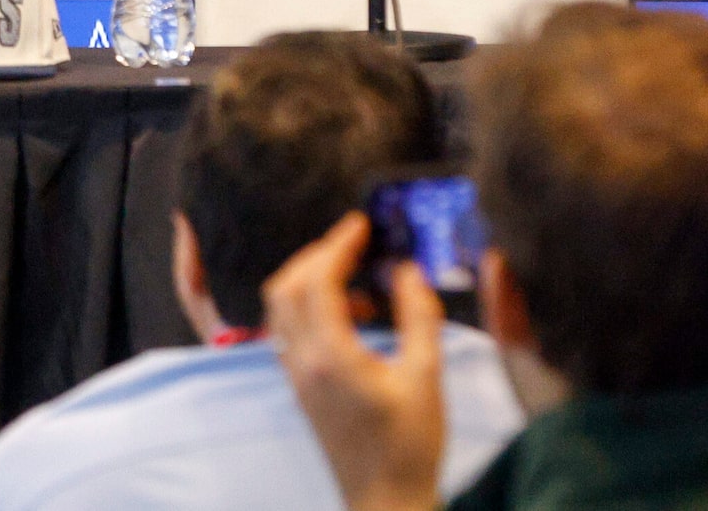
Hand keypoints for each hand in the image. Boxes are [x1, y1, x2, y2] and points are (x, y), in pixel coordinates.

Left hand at [263, 212, 448, 510]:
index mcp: (330, 356)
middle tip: (351, 243)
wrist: (386, 502)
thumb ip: (417, 316)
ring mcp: (296, 378)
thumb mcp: (426, 376)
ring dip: (309, 283)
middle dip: (314, 256)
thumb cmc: (410, 445)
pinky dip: (310, 310)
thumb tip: (407, 269)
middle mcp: (302, 363)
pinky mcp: (300, 390)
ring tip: (359, 282)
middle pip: (284, 288)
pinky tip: (354, 319)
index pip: (319, 281)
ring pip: (281, 311)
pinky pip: (290, 333)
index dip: (338, 245)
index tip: (360, 224)